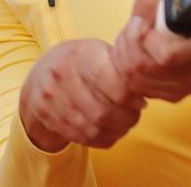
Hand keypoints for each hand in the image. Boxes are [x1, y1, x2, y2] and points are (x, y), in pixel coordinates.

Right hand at [19, 38, 146, 151]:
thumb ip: (120, 67)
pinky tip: (110, 132)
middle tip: (136, 117)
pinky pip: (80, 138)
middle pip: (101, 112)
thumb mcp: (99, 51)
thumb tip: (147, 87)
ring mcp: (51, 97)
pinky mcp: (46, 116)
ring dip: (115, 132)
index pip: (110, 82)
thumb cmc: (83, 60)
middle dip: (126, 120)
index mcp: (81, 55)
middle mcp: (62, 75)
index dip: (130, 97)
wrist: (43, 70)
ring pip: (92, 129)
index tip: (141, 102)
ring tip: (125, 125)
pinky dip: (101, 139)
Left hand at [110, 0, 190, 102]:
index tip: (142, 22)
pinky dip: (125, 69)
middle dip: (127, 43)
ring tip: (130, 37)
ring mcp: (185, 88)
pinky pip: (135, 88)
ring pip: (135, 80)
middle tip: (131, 27)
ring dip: (123, 55)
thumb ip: (151, 1)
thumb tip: (138, 22)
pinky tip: (133, 52)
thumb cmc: (183, 9)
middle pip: (144, 67)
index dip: (145, 39)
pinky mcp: (171, 96)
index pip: (166, 55)